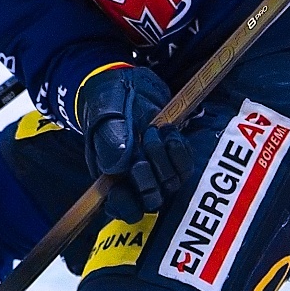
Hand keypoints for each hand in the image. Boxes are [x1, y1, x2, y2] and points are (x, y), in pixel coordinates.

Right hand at [74, 66, 192, 222]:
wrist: (127, 84)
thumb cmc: (108, 102)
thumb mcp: (104, 115)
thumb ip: (109, 139)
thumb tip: (118, 164)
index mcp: (111, 177)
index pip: (121, 207)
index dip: (128, 205)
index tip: (128, 181)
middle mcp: (135, 179)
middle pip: (151, 201)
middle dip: (150, 177)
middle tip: (143, 143)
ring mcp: (157, 169)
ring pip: (171, 184)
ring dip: (165, 158)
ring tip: (154, 130)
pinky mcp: (174, 157)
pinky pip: (185, 166)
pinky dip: (180, 149)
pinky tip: (168, 130)